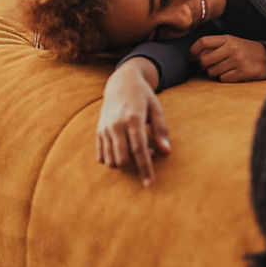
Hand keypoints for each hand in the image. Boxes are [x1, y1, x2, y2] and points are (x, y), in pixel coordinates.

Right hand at [96, 58, 169, 185]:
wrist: (120, 83)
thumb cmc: (143, 97)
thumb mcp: (157, 109)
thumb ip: (161, 130)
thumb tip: (167, 152)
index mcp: (133, 118)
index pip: (139, 149)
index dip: (145, 168)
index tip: (150, 183)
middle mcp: (116, 125)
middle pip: (123, 158)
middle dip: (136, 166)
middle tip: (149, 154)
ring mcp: (105, 129)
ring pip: (111, 160)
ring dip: (126, 164)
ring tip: (138, 150)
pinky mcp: (98, 132)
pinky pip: (102, 156)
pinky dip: (113, 160)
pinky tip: (125, 150)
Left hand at [191, 35, 265, 80]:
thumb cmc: (244, 50)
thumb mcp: (231, 42)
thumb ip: (214, 46)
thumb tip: (194, 57)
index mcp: (227, 39)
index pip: (203, 42)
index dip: (193, 50)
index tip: (191, 57)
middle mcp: (232, 48)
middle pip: (204, 60)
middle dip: (202, 65)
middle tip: (206, 66)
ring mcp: (237, 61)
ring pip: (212, 72)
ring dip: (213, 73)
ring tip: (221, 69)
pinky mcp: (242, 73)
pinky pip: (223, 79)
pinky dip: (224, 78)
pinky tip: (230, 74)